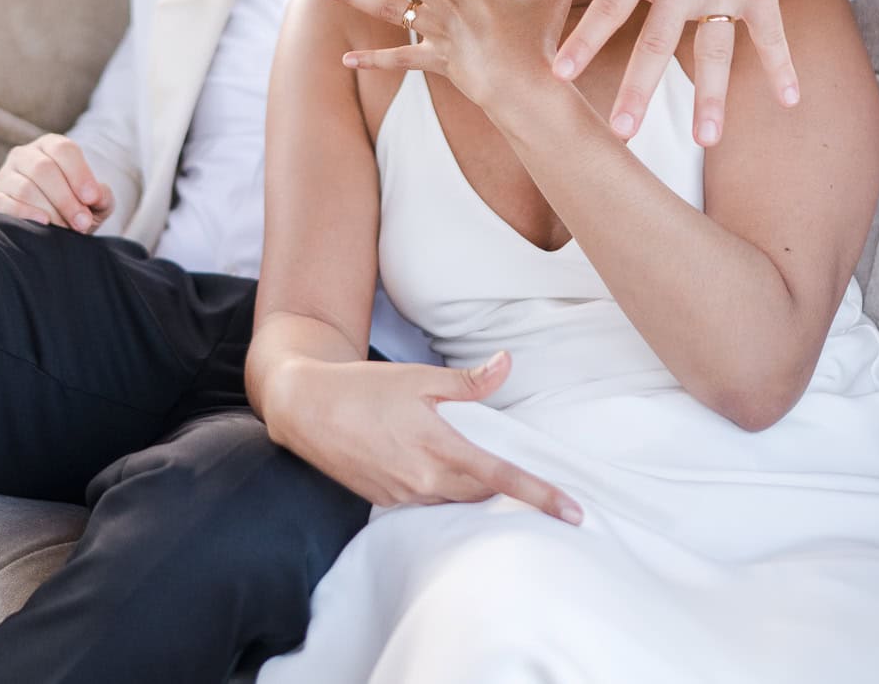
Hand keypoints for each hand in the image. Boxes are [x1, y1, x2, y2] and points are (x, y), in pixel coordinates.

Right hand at [0, 133, 111, 231]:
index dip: (80, 173)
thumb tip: (97, 196)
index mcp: (51, 147)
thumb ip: (101, 197)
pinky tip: (43, 224)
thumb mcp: (93, 203)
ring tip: (65, 230)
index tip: (91, 199)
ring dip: (50, 211)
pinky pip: (4, 203)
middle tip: (82, 223)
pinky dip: (25, 214)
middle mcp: (24, 155)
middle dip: (66, 199)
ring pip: (26, 188)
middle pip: (43, 169)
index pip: (64, 149)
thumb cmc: (73, 211)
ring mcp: (5, 175)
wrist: (44, 230)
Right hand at [266, 351, 581, 521]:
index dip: (541, 495)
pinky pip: (427, 501)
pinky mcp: (385, 501)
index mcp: (438, 446)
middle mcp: (424, 479)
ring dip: (467, 483)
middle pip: (482, 493)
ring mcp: (404, 494)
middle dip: (500, 485)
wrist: (304, 408)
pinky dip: (438, 485)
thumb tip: (507, 365)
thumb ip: (468, 381)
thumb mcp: (418, 378)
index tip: (574, 513)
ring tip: (456, 455)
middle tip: (517, 473)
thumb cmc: (363, 388)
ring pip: (454, 498)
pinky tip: (424, 463)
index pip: (501, 477)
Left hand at [543, 0, 810, 146]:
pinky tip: (790, 103)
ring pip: (714, 51)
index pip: (609, 6)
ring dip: (711, 97)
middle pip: (657, 44)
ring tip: (705, 140)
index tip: (559, 73)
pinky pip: (771, 35)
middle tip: (620, 133)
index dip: (583, 39)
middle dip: (639, 90)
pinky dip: (783, 67)